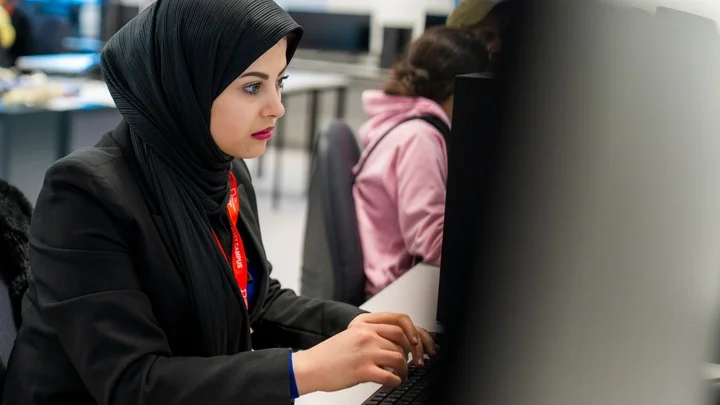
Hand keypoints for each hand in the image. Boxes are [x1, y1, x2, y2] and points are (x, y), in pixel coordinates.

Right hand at [291, 323, 408, 394]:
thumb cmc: (329, 355)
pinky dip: (395, 381)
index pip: (398, 323)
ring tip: (401, 375)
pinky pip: (390, 376)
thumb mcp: (351, 336)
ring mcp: (365, 352)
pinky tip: (392, 383)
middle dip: (411, 354)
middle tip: (410, 363)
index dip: (411, 335)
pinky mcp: (363, 370)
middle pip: (402, 341)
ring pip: (398, 358)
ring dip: (403, 370)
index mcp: (363, 324)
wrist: (310, 367)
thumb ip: (371, 335)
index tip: (414, 344)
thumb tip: (393, 344)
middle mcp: (366, 335)